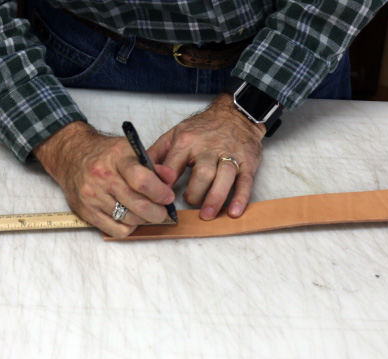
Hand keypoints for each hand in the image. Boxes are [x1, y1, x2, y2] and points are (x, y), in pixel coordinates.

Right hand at [33, 121, 175, 237]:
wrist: (71, 157)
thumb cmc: (106, 154)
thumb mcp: (129, 150)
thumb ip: (152, 165)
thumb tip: (170, 179)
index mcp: (117, 158)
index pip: (142, 180)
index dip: (160, 193)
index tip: (168, 197)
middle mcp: (102, 177)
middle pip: (137, 204)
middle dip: (157, 212)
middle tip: (162, 211)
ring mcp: (92, 196)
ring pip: (129, 220)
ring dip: (143, 219)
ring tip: (145, 212)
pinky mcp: (86, 211)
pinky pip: (115, 231)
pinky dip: (128, 227)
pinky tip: (130, 217)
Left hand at [148, 93, 265, 220]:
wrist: (235, 114)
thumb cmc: (203, 128)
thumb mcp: (176, 133)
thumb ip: (158, 152)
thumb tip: (139, 169)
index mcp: (187, 142)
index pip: (173, 165)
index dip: (165, 183)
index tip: (160, 198)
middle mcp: (209, 148)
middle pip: (202, 173)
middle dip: (195, 192)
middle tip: (190, 203)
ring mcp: (230, 155)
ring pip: (224, 177)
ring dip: (215, 198)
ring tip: (207, 215)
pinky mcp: (247, 162)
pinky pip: (245, 181)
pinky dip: (240, 198)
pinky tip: (234, 212)